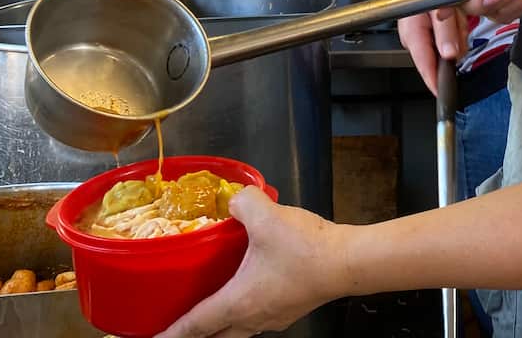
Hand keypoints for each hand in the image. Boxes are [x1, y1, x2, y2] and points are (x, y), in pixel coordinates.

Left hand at [154, 188, 345, 337]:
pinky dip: (247, 312)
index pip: (196, 325)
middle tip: (182, 329)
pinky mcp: (293, 308)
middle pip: (217, 336)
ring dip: (224, 325)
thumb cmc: (306, 249)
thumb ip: (243, 202)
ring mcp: (275, 317)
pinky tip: (253, 291)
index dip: (173, 333)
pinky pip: (261, 318)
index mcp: (238, 302)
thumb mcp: (267, 216)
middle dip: (197, 335)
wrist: (348, 262)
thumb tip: (235, 198)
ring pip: (240, 329)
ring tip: (214, 312)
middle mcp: (253, 317)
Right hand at [397, 0, 458, 94]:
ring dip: (454, 38)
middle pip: (435, 57)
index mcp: (412, 33)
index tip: (444, 94)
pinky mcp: (424, 31)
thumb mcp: (441, 5)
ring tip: (456, 17)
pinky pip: (442, 39)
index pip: (424, 65)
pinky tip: (454, 18)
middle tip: (460, 28)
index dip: (434, 81)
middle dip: (452, 49)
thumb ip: (446, 32)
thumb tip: (451, 56)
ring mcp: (417, 35)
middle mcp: (412, 37)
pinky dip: (452, 32)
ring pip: (442, 48)